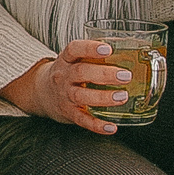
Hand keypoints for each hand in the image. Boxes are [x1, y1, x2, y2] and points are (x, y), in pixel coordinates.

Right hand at [1, 39, 132, 134]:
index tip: (107, 48)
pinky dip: (97, 125)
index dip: (90, 48)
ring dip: (103, 97)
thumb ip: (95, 56)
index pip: (74, 49)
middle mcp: (64, 77)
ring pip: (82, 96)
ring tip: (122, 96)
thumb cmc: (67, 74)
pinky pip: (82, 120)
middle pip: (81, 72)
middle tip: (125, 76)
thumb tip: (131, 48)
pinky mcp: (69, 113)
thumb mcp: (74, 61)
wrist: (42, 93)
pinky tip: (111, 126)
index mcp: (66, 60)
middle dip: (104, 74)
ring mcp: (65, 96)